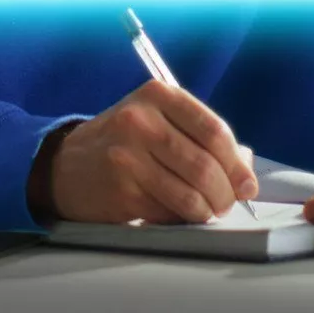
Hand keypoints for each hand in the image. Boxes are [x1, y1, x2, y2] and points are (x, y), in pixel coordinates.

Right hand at [42, 80, 258, 224]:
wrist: (66, 166)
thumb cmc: (123, 143)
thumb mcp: (158, 122)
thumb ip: (202, 138)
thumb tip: (246, 172)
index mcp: (156, 95)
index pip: (214, 130)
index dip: (237, 163)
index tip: (245, 183)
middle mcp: (139, 120)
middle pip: (205, 164)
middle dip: (226, 193)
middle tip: (226, 203)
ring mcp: (126, 155)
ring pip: (191, 193)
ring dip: (208, 210)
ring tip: (206, 210)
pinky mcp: (121, 188)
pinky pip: (170, 211)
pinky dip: (184, 218)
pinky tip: (178, 213)